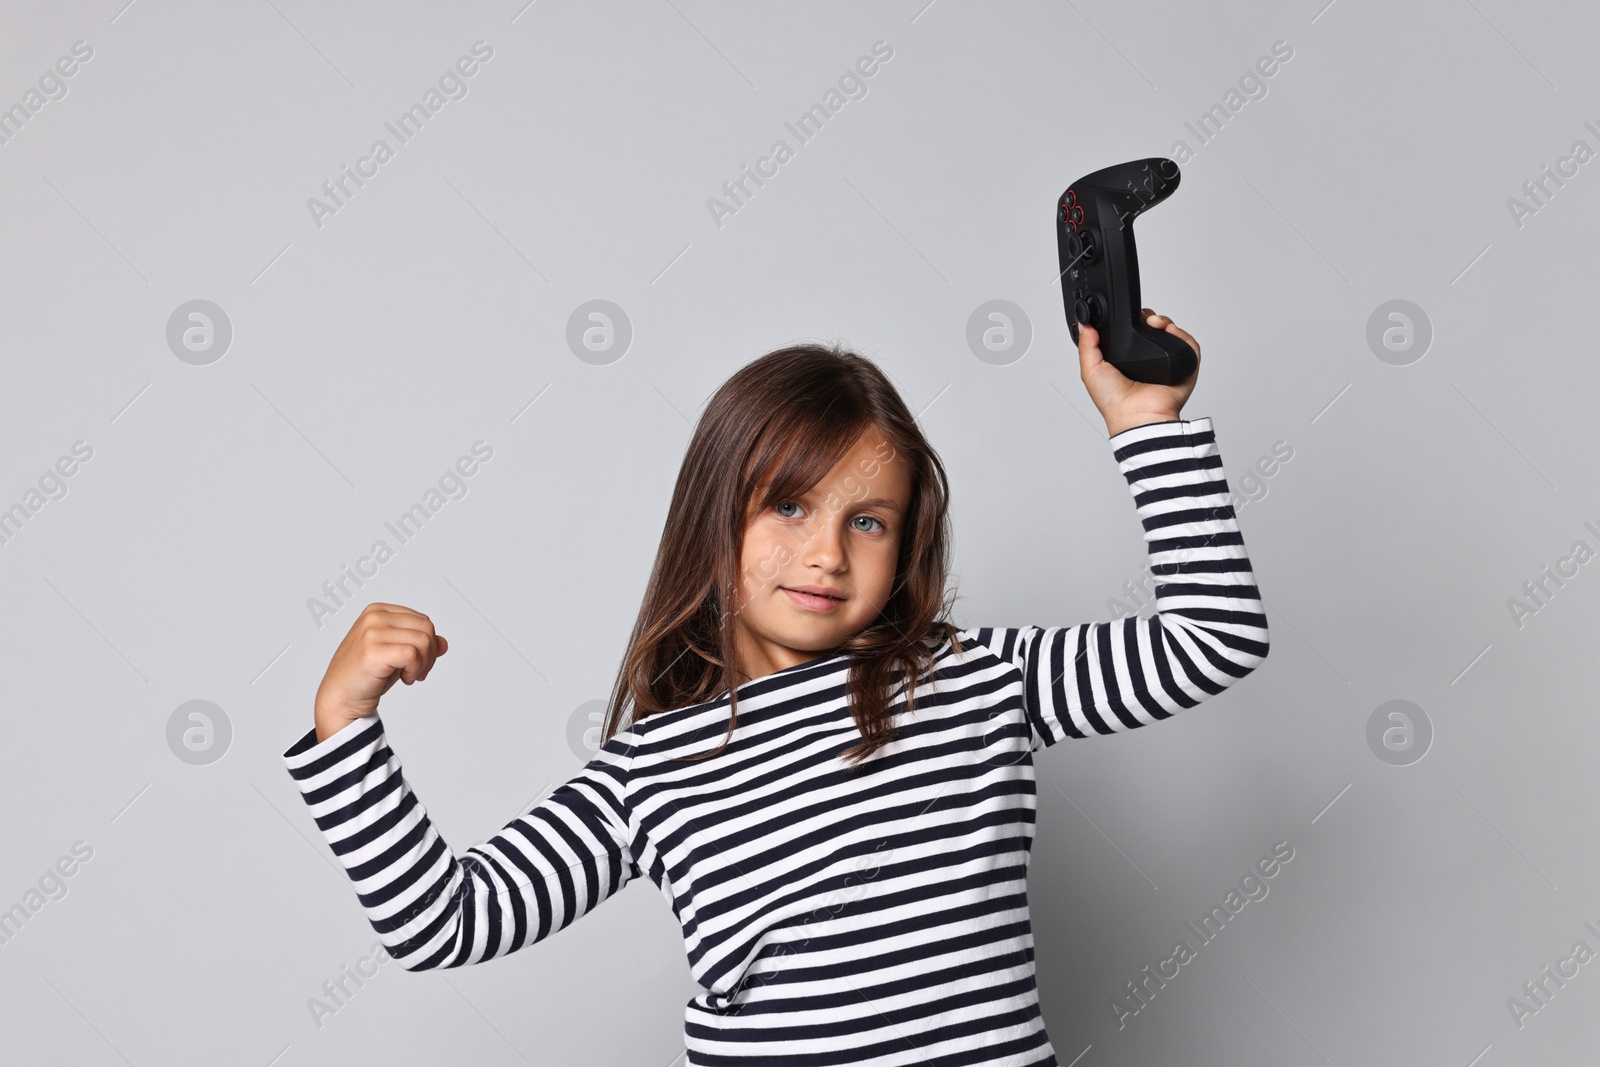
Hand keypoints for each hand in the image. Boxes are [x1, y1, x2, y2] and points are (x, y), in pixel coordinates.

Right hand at [313, 602, 448, 741]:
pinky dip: (415, 669)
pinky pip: (412, 654)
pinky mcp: (373, 650)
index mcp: (378, 611)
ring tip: (409, 675)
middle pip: (426, 628)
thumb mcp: (397, 655)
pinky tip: (405, 679)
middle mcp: (374, 617)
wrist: (340, 698)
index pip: (422, 620)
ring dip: (423, 663)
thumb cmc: (365, 676)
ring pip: (423, 640)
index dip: (429, 644)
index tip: (419, 663)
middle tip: (418, 672)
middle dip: (430, 654)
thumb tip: (443, 643)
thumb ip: (420, 645)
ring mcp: (372, 632)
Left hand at [1078, 308, 1200, 437]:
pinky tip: (1169, 330)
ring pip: (1171, 333)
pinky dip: (1181, 334)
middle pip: (1153, 329)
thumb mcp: (1091, 370)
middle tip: (1143, 318)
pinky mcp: (1184, 366)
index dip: (1130, 321)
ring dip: (1164, 322)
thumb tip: (1084, 324)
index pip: (1132, 333)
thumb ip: (1086, 345)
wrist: (1137, 416)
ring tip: (1155, 323)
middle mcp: (1147, 361)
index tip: (1127, 314)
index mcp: (1127, 361)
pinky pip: (1189, 345)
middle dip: (1149, 318)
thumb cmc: (1114, 403)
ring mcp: (1166, 363)